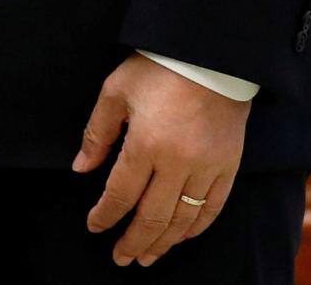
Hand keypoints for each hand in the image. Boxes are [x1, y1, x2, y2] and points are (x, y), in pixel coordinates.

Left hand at [72, 53, 248, 265]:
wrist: (210, 53)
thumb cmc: (158, 66)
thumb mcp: (116, 90)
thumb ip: (97, 133)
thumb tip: (81, 168)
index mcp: (145, 143)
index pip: (121, 194)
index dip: (105, 215)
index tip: (94, 226)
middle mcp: (177, 162)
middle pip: (152, 217)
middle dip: (133, 242)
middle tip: (120, 258)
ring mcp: (207, 167)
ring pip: (183, 220)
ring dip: (163, 243)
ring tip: (148, 257)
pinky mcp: (229, 165)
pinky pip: (213, 208)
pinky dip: (196, 228)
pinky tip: (181, 237)